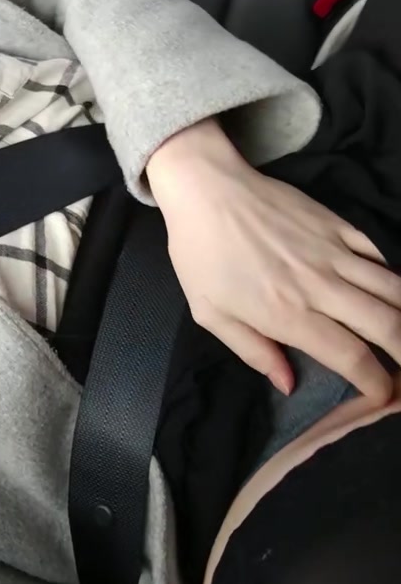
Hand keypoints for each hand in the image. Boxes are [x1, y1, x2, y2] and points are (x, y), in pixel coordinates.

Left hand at [146, 119, 399, 401]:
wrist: (207, 190)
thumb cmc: (201, 255)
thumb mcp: (211, 313)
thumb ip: (253, 351)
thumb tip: (288, 384)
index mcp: (289, 314)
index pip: (351, 356)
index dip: (376, 382)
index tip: (381, 394)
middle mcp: (320, 286)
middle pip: (387, 325)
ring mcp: (333, 251)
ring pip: (393, 288)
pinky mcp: (337, 224)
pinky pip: (378, 252)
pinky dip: (392, 276)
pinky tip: (392, 291)